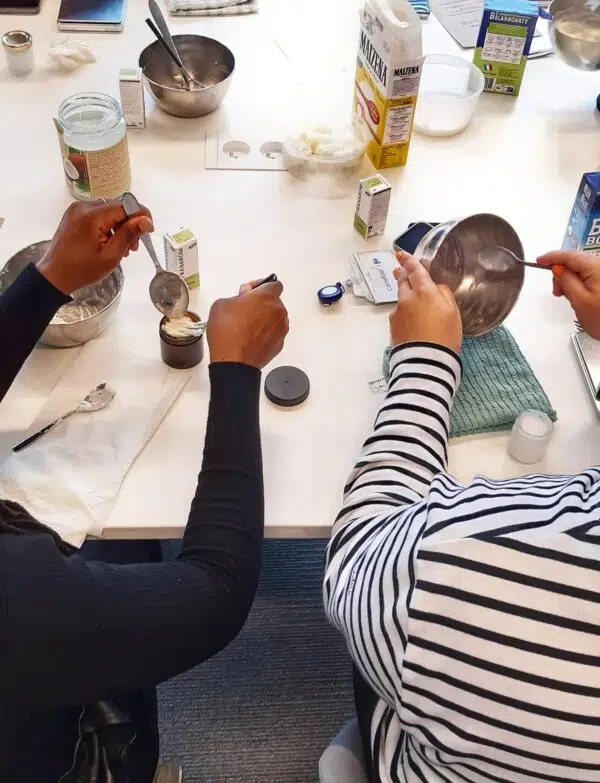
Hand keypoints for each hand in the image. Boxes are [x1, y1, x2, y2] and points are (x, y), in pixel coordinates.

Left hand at [37, 200, 152, 294]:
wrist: (54, 275)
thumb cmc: (81, 270)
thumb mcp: (110, 256)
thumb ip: (128, 235)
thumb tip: (146, 221)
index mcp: (92, 216)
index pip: (125, 206)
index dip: (140, 216)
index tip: (149, 231)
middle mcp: (83, 207)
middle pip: (117, 208)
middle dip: (130, 225)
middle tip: (133, 246)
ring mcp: (77, 210)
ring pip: (109, 212)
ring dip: (120, 227)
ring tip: (122, 248)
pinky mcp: (74, 216)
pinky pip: (98, 216)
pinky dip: (108, 227)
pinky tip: (110, 243)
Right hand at [207, 279, 288, 368]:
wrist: (233, 362)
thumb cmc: (227, 333)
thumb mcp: (221, 304)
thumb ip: (236, 296)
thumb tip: (243, 299)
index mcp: (266, 297)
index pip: (274, 283)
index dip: (261, 286)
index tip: (250, 292)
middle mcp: (278, 311)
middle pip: (274, 301)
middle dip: (262, 303)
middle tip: (245, 310)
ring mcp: (281, 328)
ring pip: (275, 317)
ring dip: (265, 318)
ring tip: (247, 326)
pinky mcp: (280, 343)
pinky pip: (274, 333)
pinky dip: (266, 333)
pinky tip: (251, 338)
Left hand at [390, 251, 461, 353]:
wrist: (426, 361)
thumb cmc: (444, 337)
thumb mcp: (453, 312)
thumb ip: (443, 294)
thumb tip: (435, 288)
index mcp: (424, 292)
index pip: (415, 270)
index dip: (408, 261)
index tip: (401, 254)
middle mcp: (407, 299)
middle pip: (403, 283)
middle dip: (403, 276)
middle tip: (401, 271)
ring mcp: (397, 313)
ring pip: (400, 300)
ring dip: (405, 298)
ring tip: (414, 305)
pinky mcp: (392, 327)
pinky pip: (398, 315)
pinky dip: (404, 316)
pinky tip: (413, 325)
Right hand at [538, 250, 599, 338]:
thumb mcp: (580, 301)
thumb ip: (567, 281)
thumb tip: (558, 269)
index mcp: (596, 267)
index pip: (570, 256)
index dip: (552, 257)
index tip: (539, 261)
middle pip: (576, 262)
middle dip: (562, 273)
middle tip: (557, 292)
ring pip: (583, 271)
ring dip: (572, 281)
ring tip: (570, 298)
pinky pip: (590, 277)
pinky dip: (581, 284)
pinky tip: (580, 297)